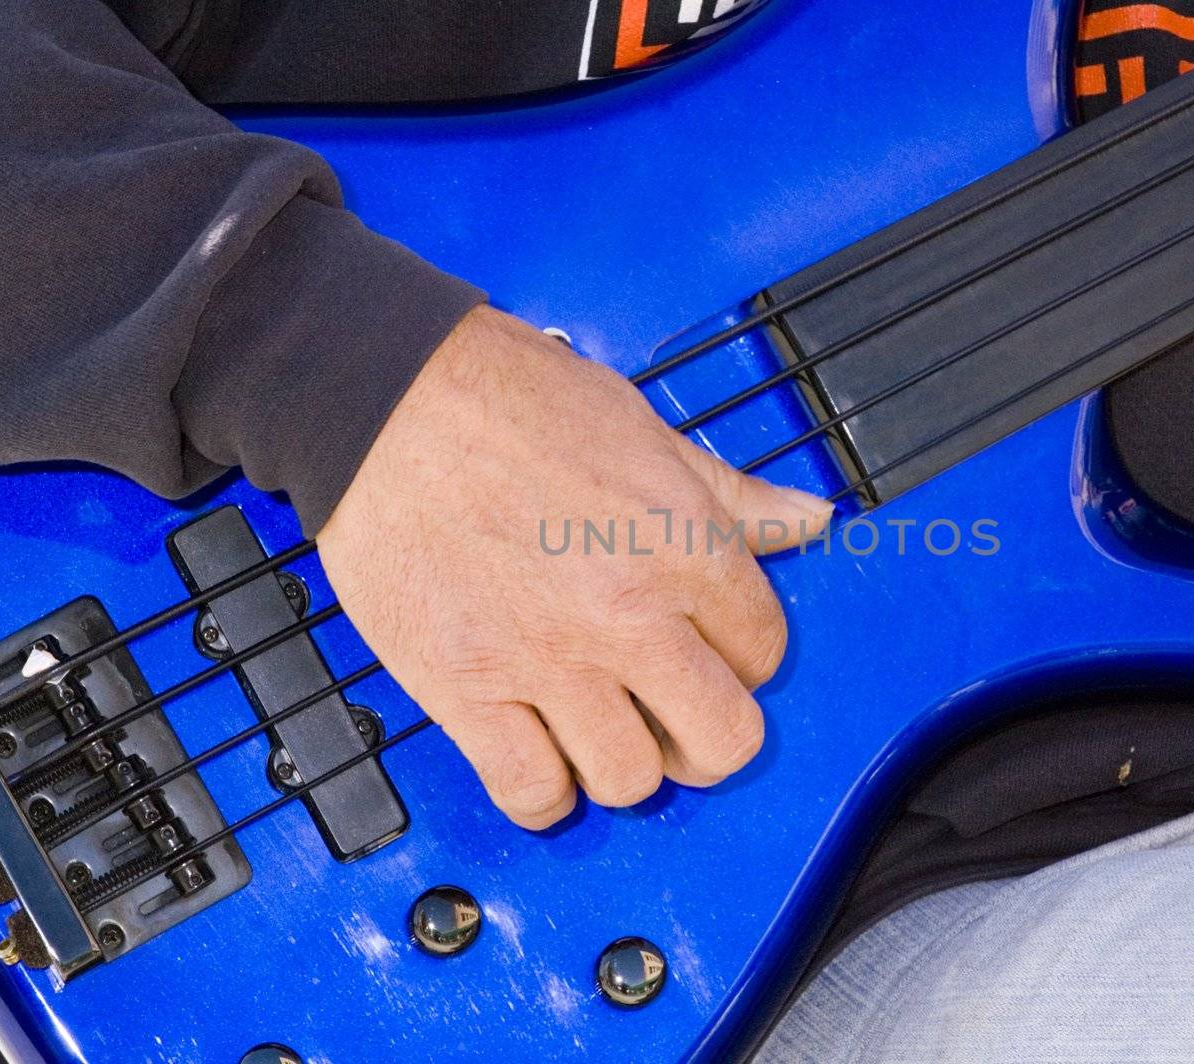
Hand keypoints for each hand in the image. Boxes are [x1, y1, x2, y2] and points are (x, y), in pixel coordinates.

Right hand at [317, 306, 831, 828]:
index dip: (745, 659)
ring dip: (623, 767)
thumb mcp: (648, 430)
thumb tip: (806, 519)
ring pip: (631, 779)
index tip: (715, 655)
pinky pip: (532, 791)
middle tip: (677, 719)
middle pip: (722, 738)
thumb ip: (732, 495)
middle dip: (708, 739)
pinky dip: (543, 795)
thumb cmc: (509, 399)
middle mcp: (629, 614)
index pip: (765, 652)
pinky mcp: (468, 689)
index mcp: (684, 547)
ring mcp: (549, 660)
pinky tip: (541, 761)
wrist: (387, 398)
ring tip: (601, 733)